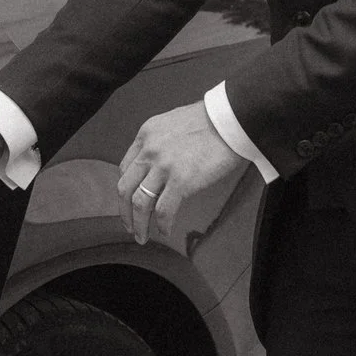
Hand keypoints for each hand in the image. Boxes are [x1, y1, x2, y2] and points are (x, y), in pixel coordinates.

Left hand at [116, 100, 244, 246]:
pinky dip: (162, 225)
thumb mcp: (173, 124)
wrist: (230, 119)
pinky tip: (164, 230)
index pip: (125, 168)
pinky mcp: (180, 181)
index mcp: (146, 135)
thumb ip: (161, 143)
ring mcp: (163, 166)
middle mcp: (149, 150)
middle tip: (129, 225)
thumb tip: (161, 165)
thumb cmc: (211, 121)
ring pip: (140, 203)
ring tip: (142, 236)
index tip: (129, 200)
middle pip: (125, 188)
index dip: (126, 188)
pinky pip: (163, 210)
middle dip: (124, 211)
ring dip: (139, 224)